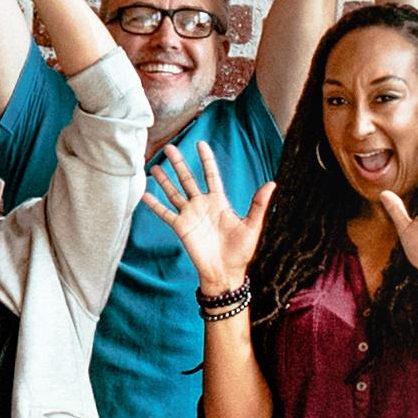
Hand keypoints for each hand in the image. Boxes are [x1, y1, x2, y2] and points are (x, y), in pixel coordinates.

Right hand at [147, 142, 272, 293]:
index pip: (211, 175)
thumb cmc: (241, 251)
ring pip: (174, 192)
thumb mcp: (252, 226)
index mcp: (219, 202)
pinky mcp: (180, 228)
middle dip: (179, 163)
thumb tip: (272, 184)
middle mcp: (202, 205)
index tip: (201, 144)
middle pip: (187, 179)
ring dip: (164, 180)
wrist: (225, 272)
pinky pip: (165, 213)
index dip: (206, 160)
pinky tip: (145, 195)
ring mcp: (189, 215)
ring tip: (154, 165)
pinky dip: (154, 205)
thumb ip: (258, 204)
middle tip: (169, 147)